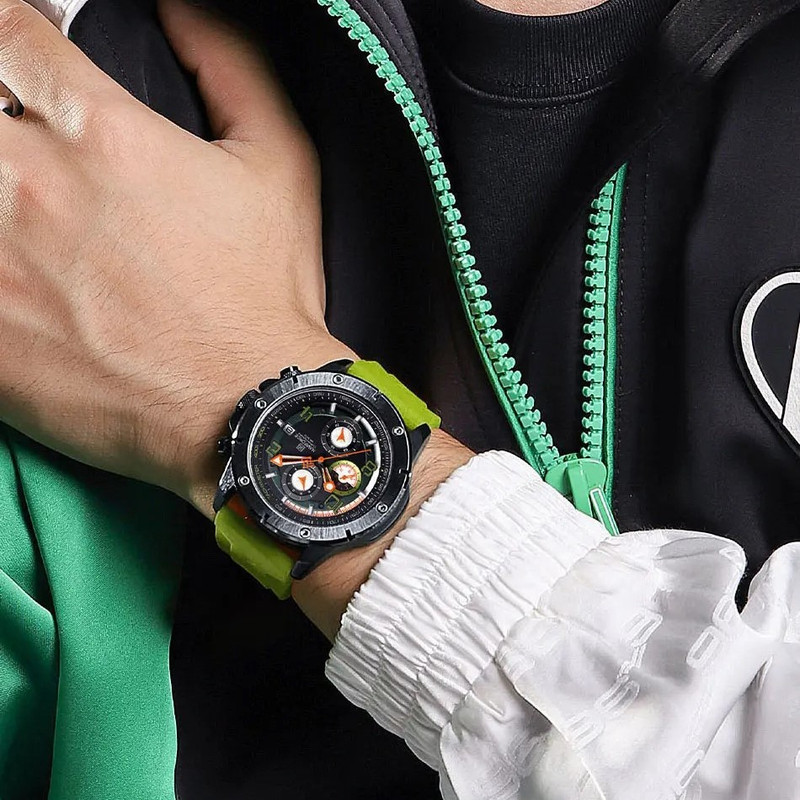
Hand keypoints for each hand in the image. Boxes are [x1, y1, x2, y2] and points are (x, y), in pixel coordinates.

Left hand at [0, 0, 354, 514]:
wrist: (244, 409)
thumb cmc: (264, 295)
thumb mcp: (281, 166)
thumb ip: (234, 68)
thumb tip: (185, 10)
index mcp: (103, 134)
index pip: (12, 36)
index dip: (9, 35)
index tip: (18, 58)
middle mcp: (30, 183)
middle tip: (22, 156)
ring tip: (21, 210)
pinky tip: (13, 268)